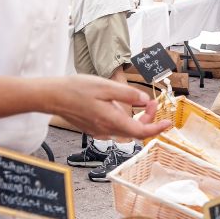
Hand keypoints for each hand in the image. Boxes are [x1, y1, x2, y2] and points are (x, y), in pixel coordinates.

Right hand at [49, 75, 170, 139]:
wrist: (52, 97)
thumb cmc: (76, 89)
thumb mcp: (106, 86)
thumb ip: (127, 94)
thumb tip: (144, 100)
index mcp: (112, 121)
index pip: (141, 132)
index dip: (157, 129)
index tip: (168, 123)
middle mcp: (107, 130)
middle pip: (135, 131)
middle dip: (147, 118)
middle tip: (150, 102)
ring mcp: (99, 131)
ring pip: (125, 129)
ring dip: (135, 118)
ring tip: (135, 100)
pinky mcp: (94, 129)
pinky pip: (114, 126)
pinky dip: (122, 118)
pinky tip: (116, 104)